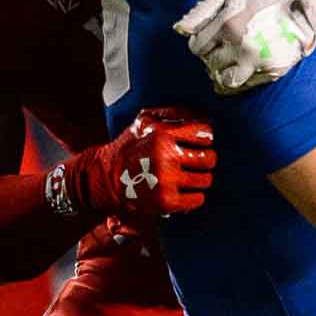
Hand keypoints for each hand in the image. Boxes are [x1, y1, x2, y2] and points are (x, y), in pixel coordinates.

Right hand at [61, 108, 216, 218]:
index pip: (205, 134)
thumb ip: (175, 114)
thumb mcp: (146, 120)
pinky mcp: (166, 202)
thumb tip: (207, 118)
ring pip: (206, 180)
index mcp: (163, 134)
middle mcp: (166, 157)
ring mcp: (167, 181)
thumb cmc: (130, 146)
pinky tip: (181, 191)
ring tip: (185, 176)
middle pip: (209, 158)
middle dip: (204, 159)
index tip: (198, 143)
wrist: (106, 176)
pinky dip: (193, 197)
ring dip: (199, 179)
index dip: (204, 138)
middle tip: (193, 162)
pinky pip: (198, 199)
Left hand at [174, 0, 315, 92]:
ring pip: (226, 79)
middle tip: (220, 50)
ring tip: (228, 63)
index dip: (200, 43)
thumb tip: (180, 29)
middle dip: (211, 57)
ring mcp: (258, 59)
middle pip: (210, 63)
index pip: (197, 46)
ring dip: (222, 73)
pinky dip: (238, 82)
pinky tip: (238, 73)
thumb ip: (204, 10)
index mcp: (227, 24)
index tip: (208, 40)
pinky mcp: (274, 69)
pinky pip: (246, 84)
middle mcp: (241, 45)